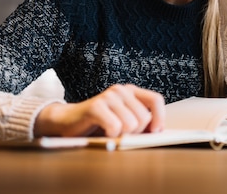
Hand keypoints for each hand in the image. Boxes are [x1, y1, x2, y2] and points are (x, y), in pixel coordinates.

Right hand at [34, 84, 164, 137]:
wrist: (68, 121)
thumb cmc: (99, 124)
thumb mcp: (123, 121)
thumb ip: (140, 123)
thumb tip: (158, 133)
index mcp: (130, 91)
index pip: (155, 100)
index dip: (159, 117)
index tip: (156, 132)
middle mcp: (121, 90)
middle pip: (144, 118)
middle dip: (135, 133)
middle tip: (121, 134)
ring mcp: (108, 96)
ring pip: (131, 124)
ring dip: (121, 135)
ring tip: (110, 132)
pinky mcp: (96, 106)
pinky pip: (115, 127)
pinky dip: (110, 136)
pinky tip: (103, 132)